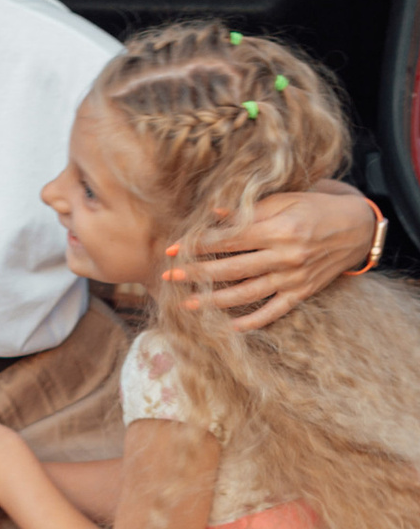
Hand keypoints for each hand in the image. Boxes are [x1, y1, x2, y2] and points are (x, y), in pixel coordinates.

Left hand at [174, 186, 377, 330]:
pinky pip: (274, 311)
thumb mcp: (283, 200)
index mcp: (278, 229)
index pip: (228, 240)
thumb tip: (210, 212)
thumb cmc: (315, 208)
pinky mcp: (303, 292)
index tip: (171, 249)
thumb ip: (247, 210)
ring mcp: (294, 277)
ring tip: (186, 305)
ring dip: (214, 301)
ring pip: (247, 293)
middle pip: (232, 268)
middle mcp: (285, 255)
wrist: (358, 228)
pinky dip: (252, 322)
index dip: (197, 244)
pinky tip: (228, 328)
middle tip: (169, 276)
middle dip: (197, 273)